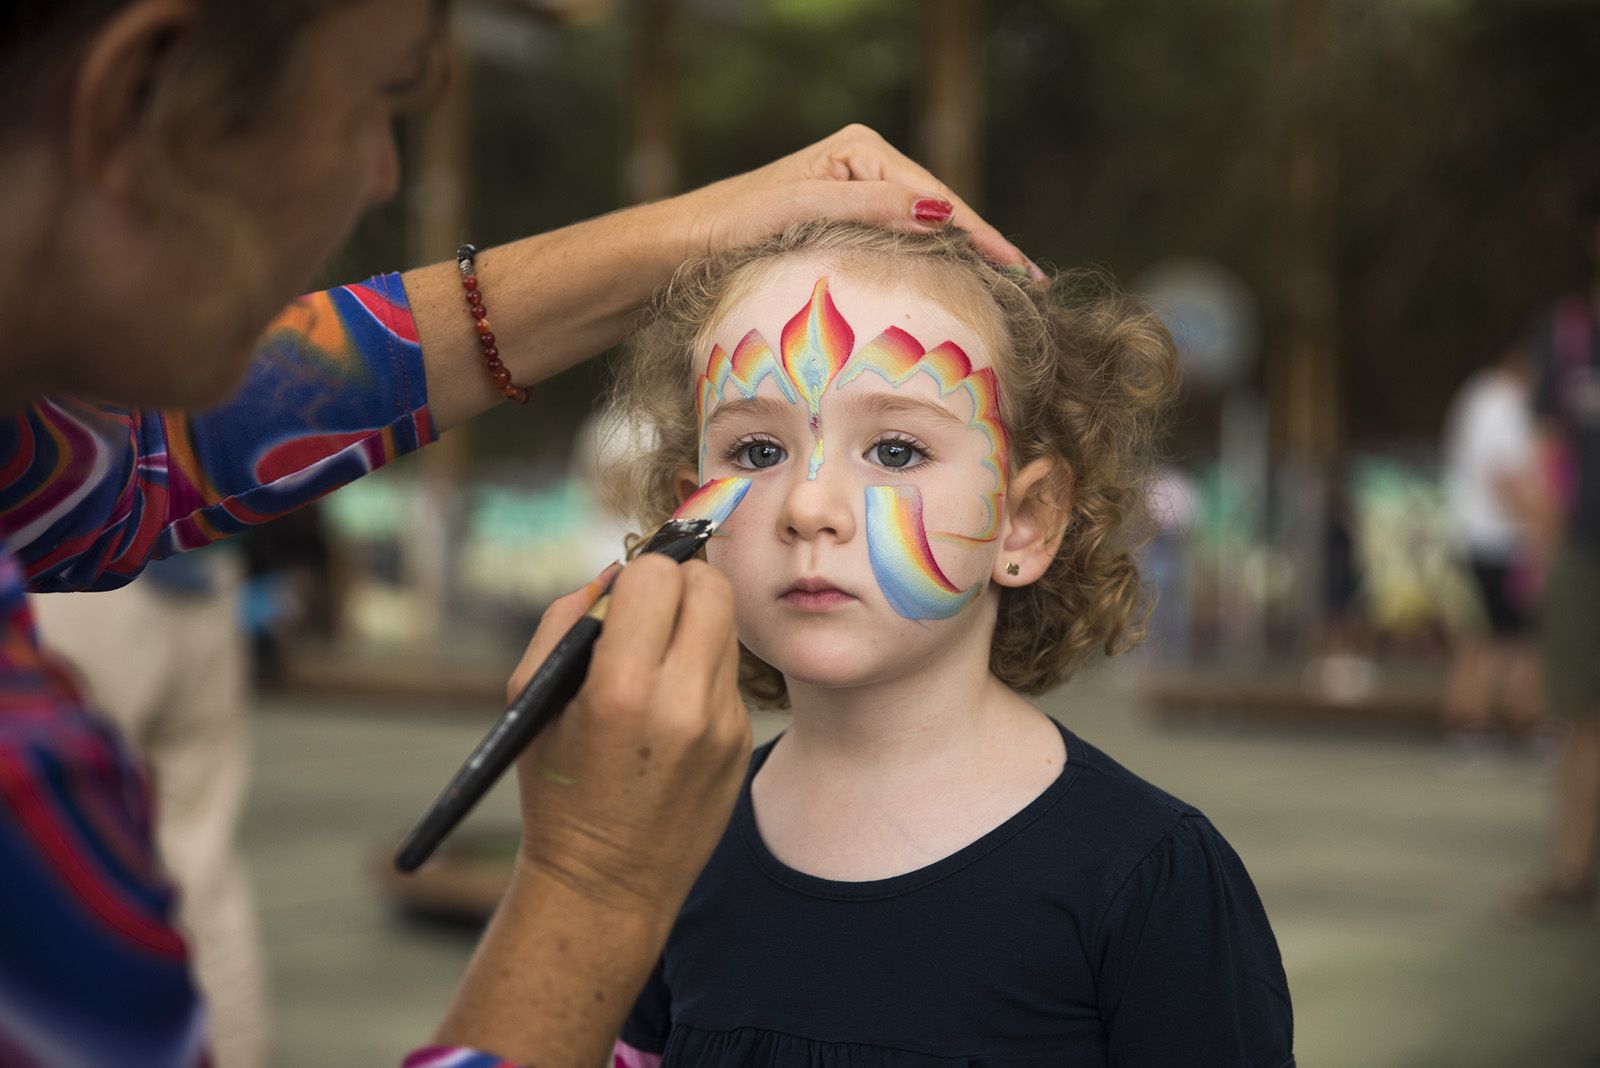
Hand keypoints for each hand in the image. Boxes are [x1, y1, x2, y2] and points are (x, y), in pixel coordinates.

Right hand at [505, 555, 749, 912]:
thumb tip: (614, 572)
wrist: (606, 886)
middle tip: (651, 609)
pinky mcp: (741, 743)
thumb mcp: (534, 700)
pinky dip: (701, 672)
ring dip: (694, 625)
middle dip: (680, 584)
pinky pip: (728, 675)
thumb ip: (566, 620)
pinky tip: (670, 709)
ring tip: (656, 660)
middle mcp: (682, 704)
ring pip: (727, 627)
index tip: (622, 597)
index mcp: (620, 690)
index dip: (638, 575)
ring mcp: (722, 726)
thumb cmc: (557, 790)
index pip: (658, 577)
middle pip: (712, 588)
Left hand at [678, 123, 1041, 279]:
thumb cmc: (735, 226)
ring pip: (925, 228)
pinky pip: (904, 242)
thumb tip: (939, 212)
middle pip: (939, 209)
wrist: (686, 247)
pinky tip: (960, 283)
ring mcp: (858, 193)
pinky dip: (934, 263)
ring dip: (965, 257)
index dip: (980, 234)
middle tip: (1031, 282)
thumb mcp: (804, 213)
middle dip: (984, 245)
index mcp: (860, 150)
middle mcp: (865, 164)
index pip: (935, 196)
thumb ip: (872, 208)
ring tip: (1010, 285)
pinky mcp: (848, 222)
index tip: (1018, 267)